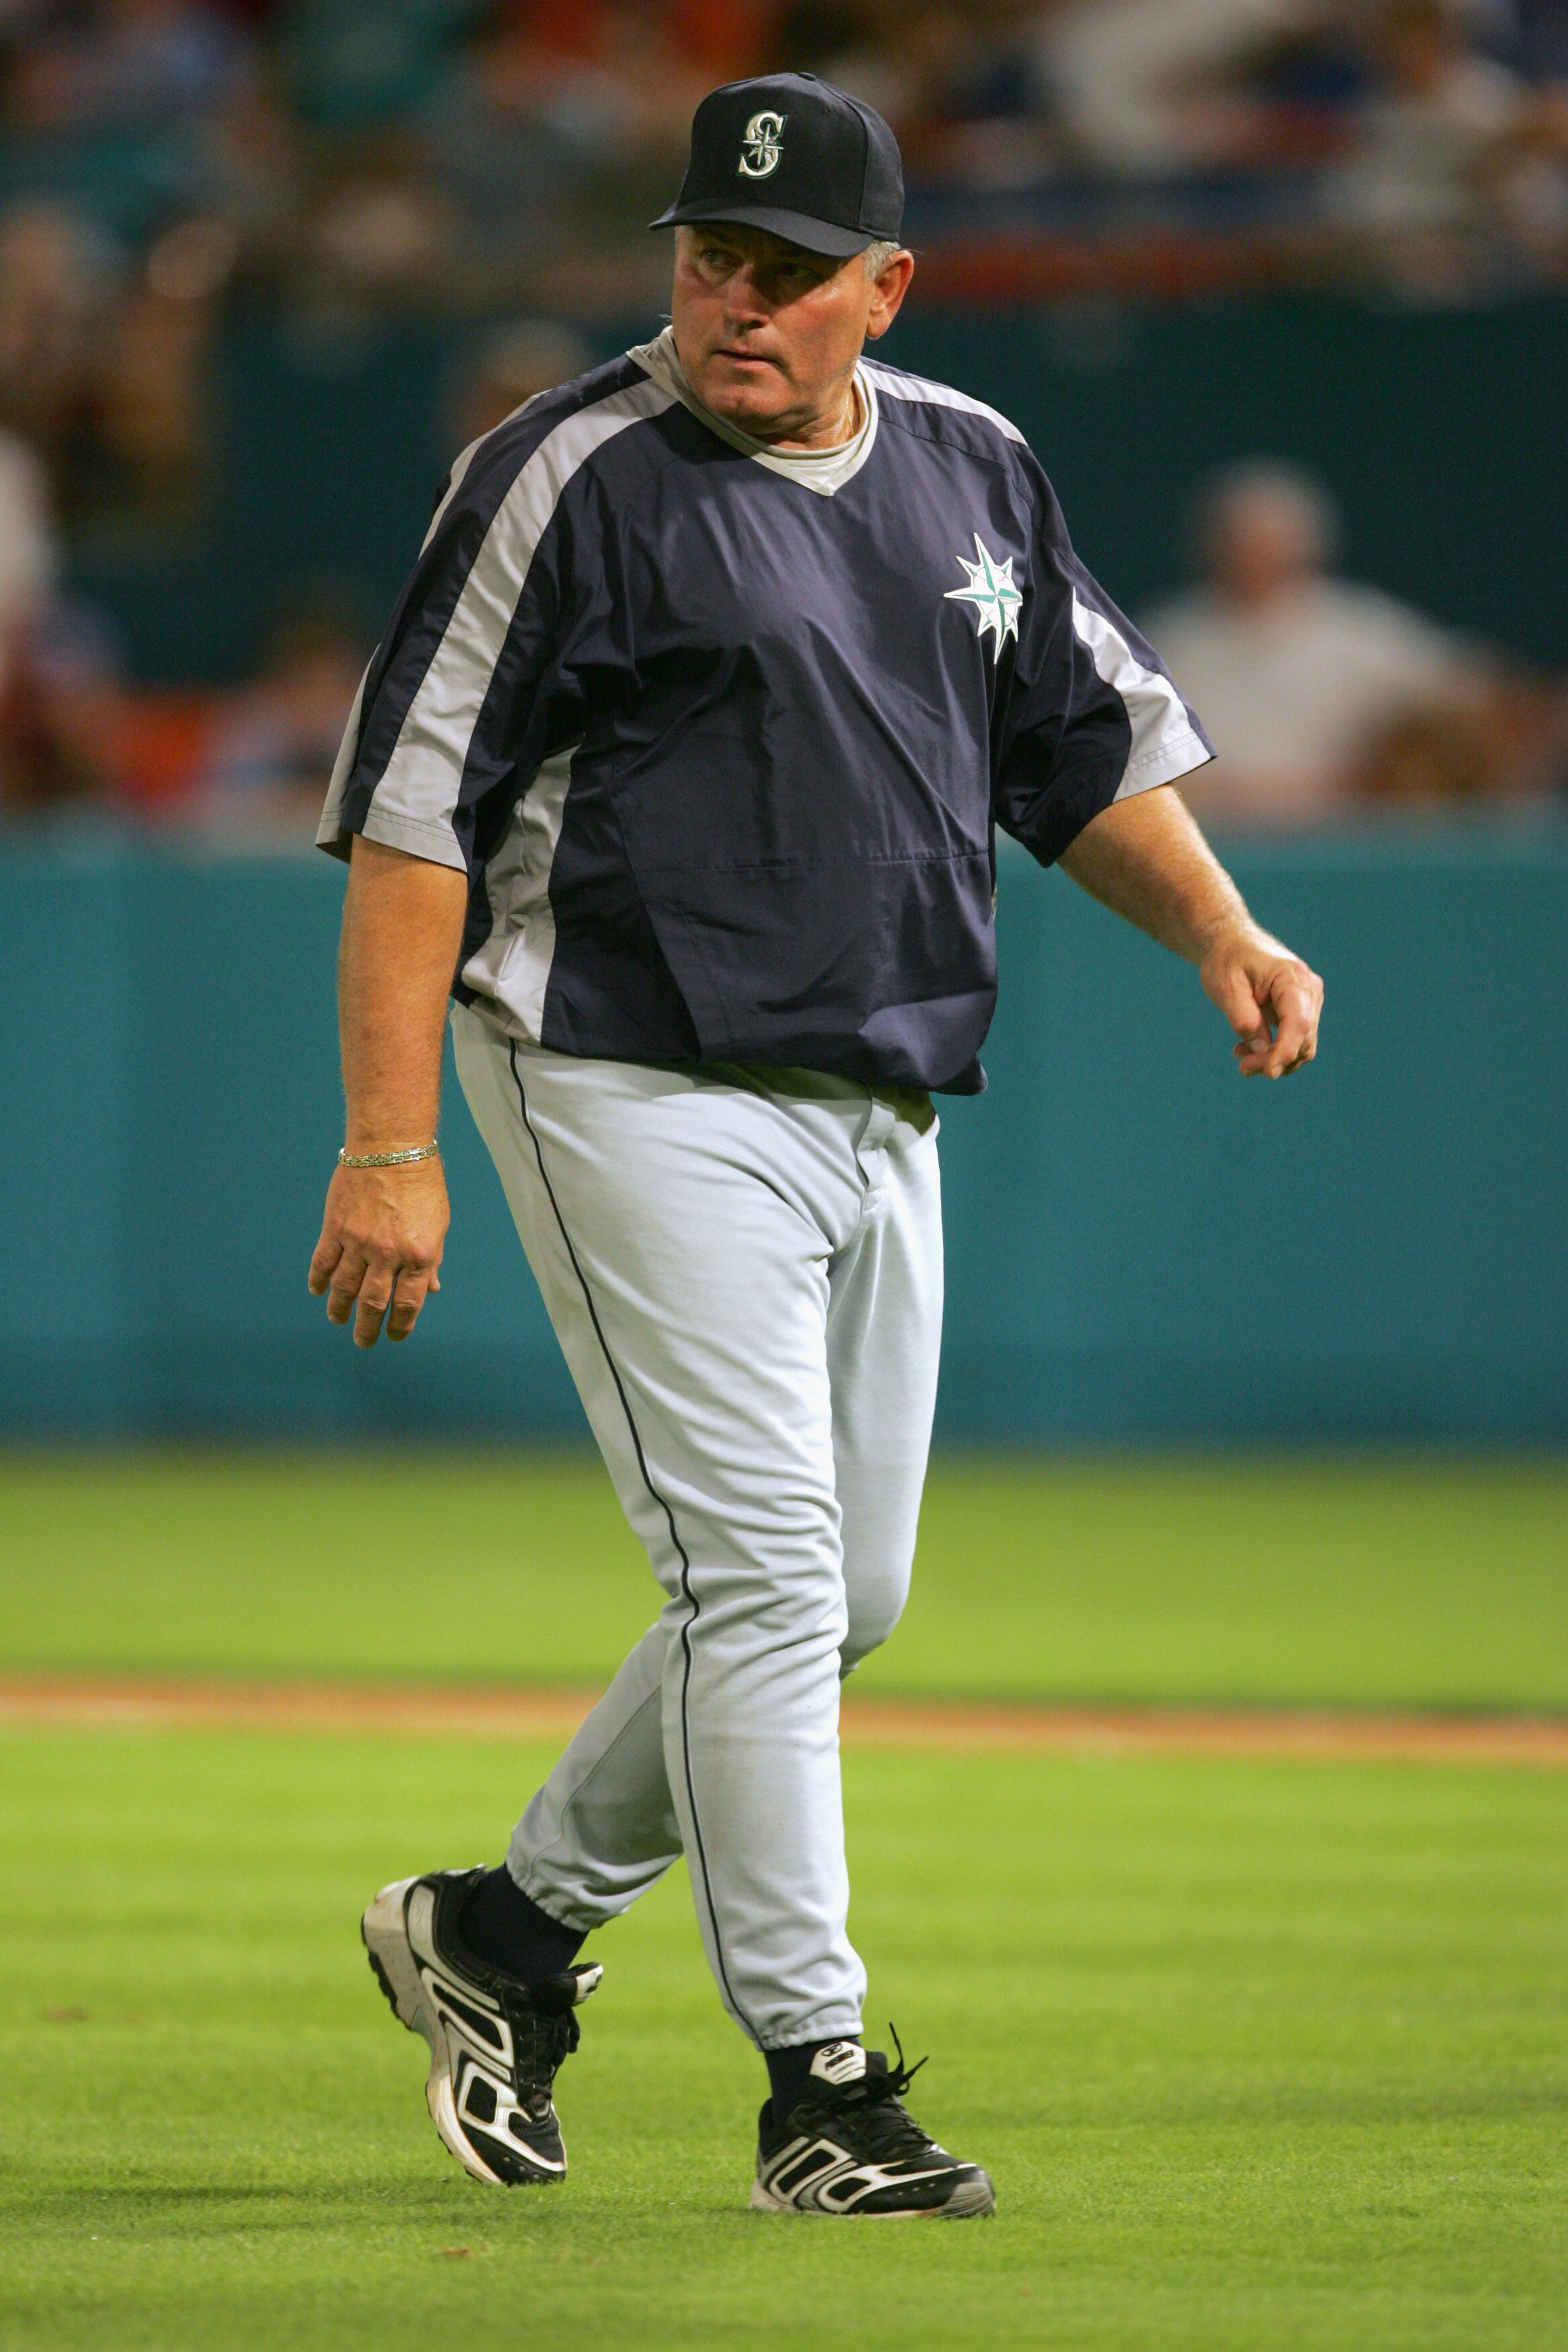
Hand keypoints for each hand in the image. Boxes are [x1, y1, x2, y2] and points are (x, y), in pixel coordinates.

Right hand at [308, 1158, 449, 1345]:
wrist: (392, 1146)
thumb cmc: (422, 1183)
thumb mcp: (438, 1223)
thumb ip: (432, 1259)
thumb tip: (431, 1289)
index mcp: (419, 1256)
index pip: (408, 1304)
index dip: (400, 1326)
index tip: (394, 1335)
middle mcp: (388, 1254)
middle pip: (373, 1304)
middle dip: (367, 1328)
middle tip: (363, 1341)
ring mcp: (359, 1242)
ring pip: (344, 1289)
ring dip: (339, 1310)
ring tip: (338, 1320)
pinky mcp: (335, 1228)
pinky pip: (323, 1262)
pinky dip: (319, 1280)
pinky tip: (318, 1290)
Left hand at [1200, 923, 1323, 1079]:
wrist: (1232, 944)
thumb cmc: (1227, 962)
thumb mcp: (1226, 988)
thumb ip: (1244, 1020)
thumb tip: (1264, 1050)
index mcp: (1291, 977)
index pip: (1298, 1022)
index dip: (1285, 1051)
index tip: (1269, 1073)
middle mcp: (1309, 989)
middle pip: (1303, 1038)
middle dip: (1274, 1060)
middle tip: (1242, 1066)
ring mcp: (1309, 999)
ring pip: (1303, 1044)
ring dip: (1274, 1059)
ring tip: (1240, 1054)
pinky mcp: (1303, 1009)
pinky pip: (1296, 1039)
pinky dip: (1276, 1050)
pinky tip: (1248, 1048)